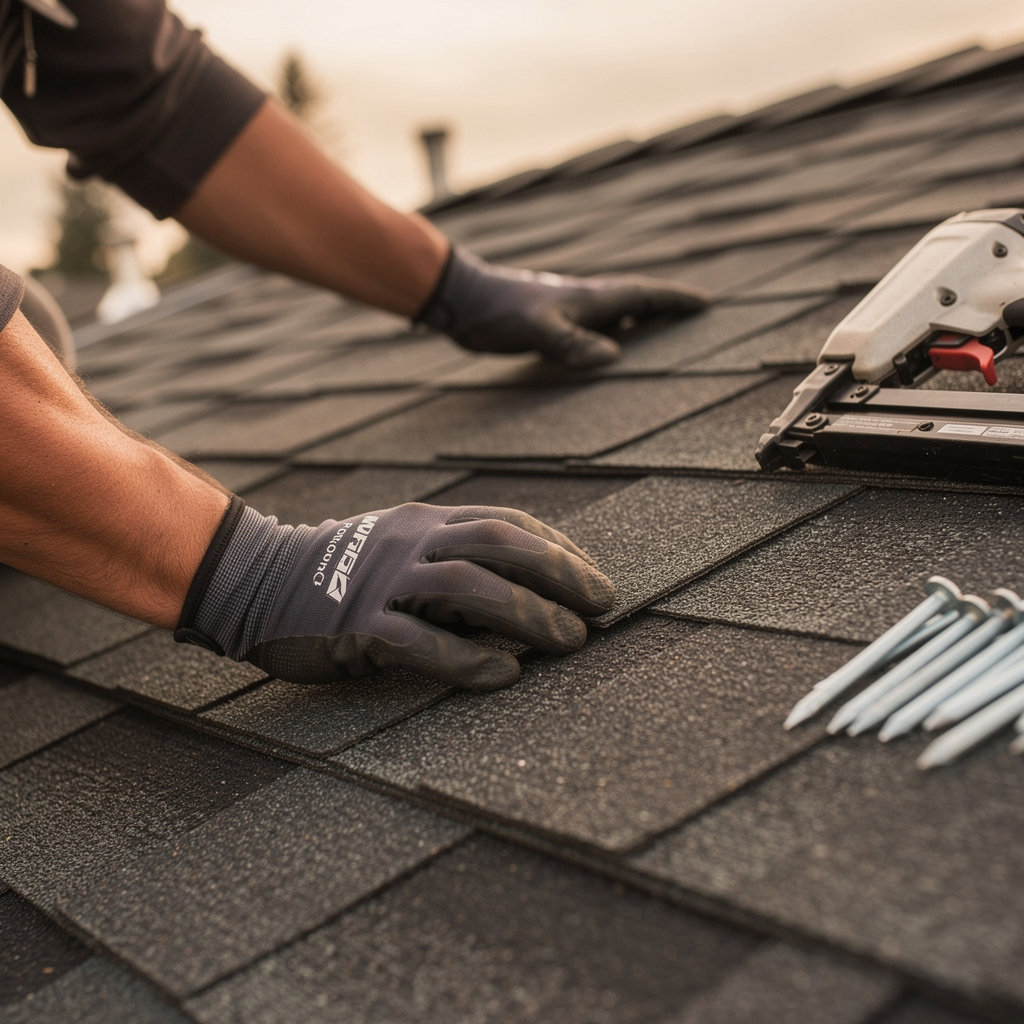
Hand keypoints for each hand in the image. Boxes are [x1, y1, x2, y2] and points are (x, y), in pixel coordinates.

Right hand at [175, 499, 615, 690]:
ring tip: (571, 640)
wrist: (258, 578)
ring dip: (528, 614)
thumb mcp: (402, 547)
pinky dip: (468, 659)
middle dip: (560, 573)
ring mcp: (384, 582)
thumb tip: (527, 592)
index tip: (597, 581)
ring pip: (468, 587)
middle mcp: (411, 542)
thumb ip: (453, 559)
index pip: (508, 523)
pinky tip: (506, 675)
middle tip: (603, 606)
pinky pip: (420, 641)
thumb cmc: (344, 571)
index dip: (560, 550)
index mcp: (427, 521)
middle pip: (499, 544)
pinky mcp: (357, 627)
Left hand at [417, 246, 708, 368]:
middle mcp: (584, 300)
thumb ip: (573, 343)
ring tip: (661, 330)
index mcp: (590, 298)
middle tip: (692, 313)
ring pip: (615, 312)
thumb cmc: (499, 312)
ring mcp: (568, 309)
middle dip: (665, 306)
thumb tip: (613, 357)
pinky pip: (594, 326)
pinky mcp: (551, 321)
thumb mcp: (538, 330)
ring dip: (640, 318)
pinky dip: (611, 332)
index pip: (643, 294)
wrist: (463, 301)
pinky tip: (608, 345)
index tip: (704, 303)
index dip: (674, 300)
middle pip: (636, 300)